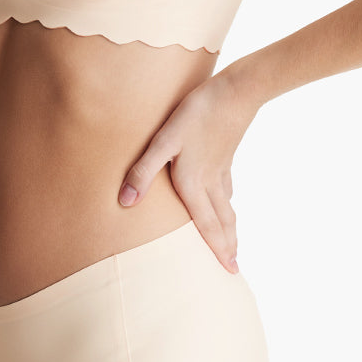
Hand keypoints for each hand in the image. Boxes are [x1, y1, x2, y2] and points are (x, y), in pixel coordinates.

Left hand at [118, 71, 258, 271]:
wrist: (236, 90)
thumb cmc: (197, 114)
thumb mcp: (164, 140)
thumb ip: (144, 170)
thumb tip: (125, 201)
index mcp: (194, 182)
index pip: (206, 224)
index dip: (215, 248)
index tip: (227, 271)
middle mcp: (210, 180)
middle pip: (221, 220)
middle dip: (227, 245)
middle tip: (233, 268)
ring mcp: (221, 166)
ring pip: (226, 205)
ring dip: (230, 227)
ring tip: (233, 241)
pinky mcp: (226, 152)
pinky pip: (227, 186)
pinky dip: (228, 201)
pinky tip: (227, 197)